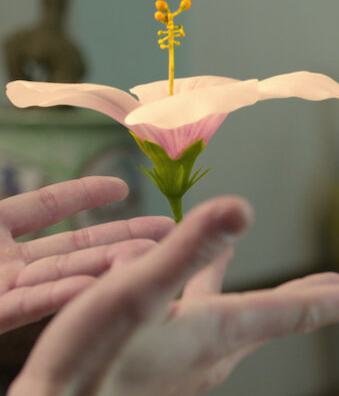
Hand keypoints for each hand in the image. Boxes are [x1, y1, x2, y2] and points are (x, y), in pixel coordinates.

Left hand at [0, 177, 172, 332]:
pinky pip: (23, 306)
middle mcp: (3, 264)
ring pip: (60, 277)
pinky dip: (56, 296)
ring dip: (102, 269)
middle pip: (72, 249)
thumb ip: (17, 206)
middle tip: (169, 234)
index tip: (123, 188)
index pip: (45, 207)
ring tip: (146, 258)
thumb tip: (68, 185)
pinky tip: (90, 285)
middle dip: (122, 239)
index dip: (84, 195)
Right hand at [10, 196, 338, 395]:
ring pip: (239, 316)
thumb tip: (241, 207)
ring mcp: (191, 361)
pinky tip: (187, 287)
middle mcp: (216, 350)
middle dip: (314, 298)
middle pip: (279, 316)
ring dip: (261, 291)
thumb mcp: (134, 294)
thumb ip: (186, 252)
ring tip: (263, 268)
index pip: (300, 313)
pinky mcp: (165, 364)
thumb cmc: (90, 362)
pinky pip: (202, 321)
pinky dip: (207, 294)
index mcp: (222, 331)